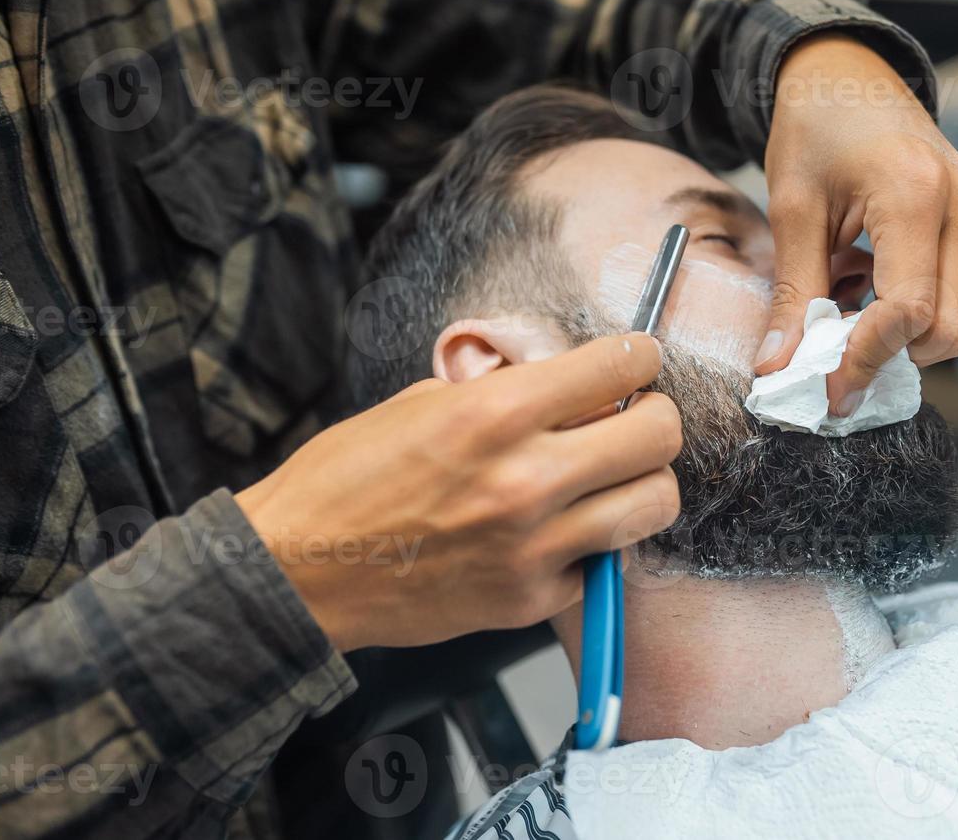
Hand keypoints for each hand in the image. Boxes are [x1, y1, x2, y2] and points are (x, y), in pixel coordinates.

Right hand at [235, 334, 681, 650]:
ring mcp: (533, 545)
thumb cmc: (350, 479)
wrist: (298, 570)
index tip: (638, 361)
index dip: (639, 357)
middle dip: (655, 417)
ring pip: (655, 503)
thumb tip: (574, 387)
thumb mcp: (426, 403)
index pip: (618, 366)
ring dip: (643, 483)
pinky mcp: (530, 599)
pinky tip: (558, 532)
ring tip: (612, 478)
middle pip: (659, 435)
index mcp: (495, 413)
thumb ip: (508, 392)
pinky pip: (604, 561)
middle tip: (635, 418)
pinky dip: (592, 544)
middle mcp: (525, 478)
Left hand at [757, 35, 957, 414]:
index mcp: (914, 192)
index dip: (867, 358)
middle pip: (954, 327)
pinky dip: (952, 319)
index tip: (828, 387)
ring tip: (868, 321)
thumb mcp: (792, 208)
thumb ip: (793, 292)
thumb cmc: (816, 131)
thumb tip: (779, 370)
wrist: (850, 76)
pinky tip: (900, 303)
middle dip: (897, 356)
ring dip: (926, 343)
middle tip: (842, 356)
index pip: (909, 309)